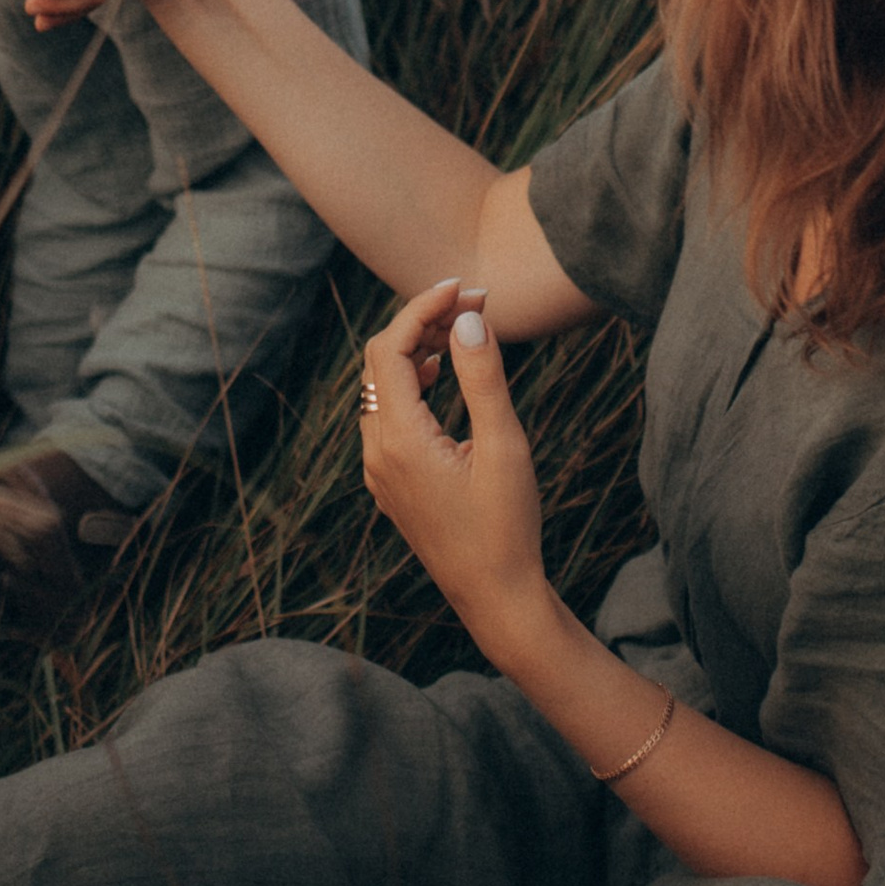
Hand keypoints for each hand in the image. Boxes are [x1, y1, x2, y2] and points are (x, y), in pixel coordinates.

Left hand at [358, 279, 547, 652]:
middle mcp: (377, 452)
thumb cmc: (507, 526)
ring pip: (381, 387)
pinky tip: (442, 376)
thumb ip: (484, 378)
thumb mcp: (505, 446)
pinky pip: (387, 414)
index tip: (466, 287)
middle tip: (474, 305)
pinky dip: (411, 383)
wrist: (496, 597)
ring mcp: (379, 469)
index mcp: (400, 440)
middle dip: (422, 323)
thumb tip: (468, 321)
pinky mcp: (390, 481)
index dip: (424, 308)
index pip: (392, 348)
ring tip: (462, 332)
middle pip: (380, 361)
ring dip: (416, 351)